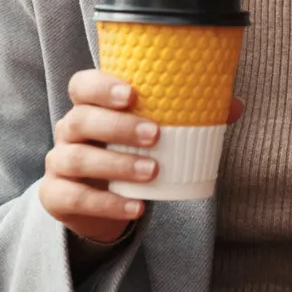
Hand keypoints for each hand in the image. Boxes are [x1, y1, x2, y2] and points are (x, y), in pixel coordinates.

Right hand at [39, 69, 242, 242]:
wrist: (103, 200)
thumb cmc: (132, 151)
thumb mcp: (157, 132)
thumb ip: (193, 116)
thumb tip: (235, 104)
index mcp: (90, 105)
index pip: (82, 84)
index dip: (101, 86)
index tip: (133, 93)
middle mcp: (69, 130)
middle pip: (80, 119)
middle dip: (117, 126)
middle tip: (156, 134)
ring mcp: (58, 163)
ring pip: (76, 158)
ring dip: (116, 164)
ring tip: (153, 171)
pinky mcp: (56, 196)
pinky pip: (74, 198)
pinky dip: (106, 204)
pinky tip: (137, 207)